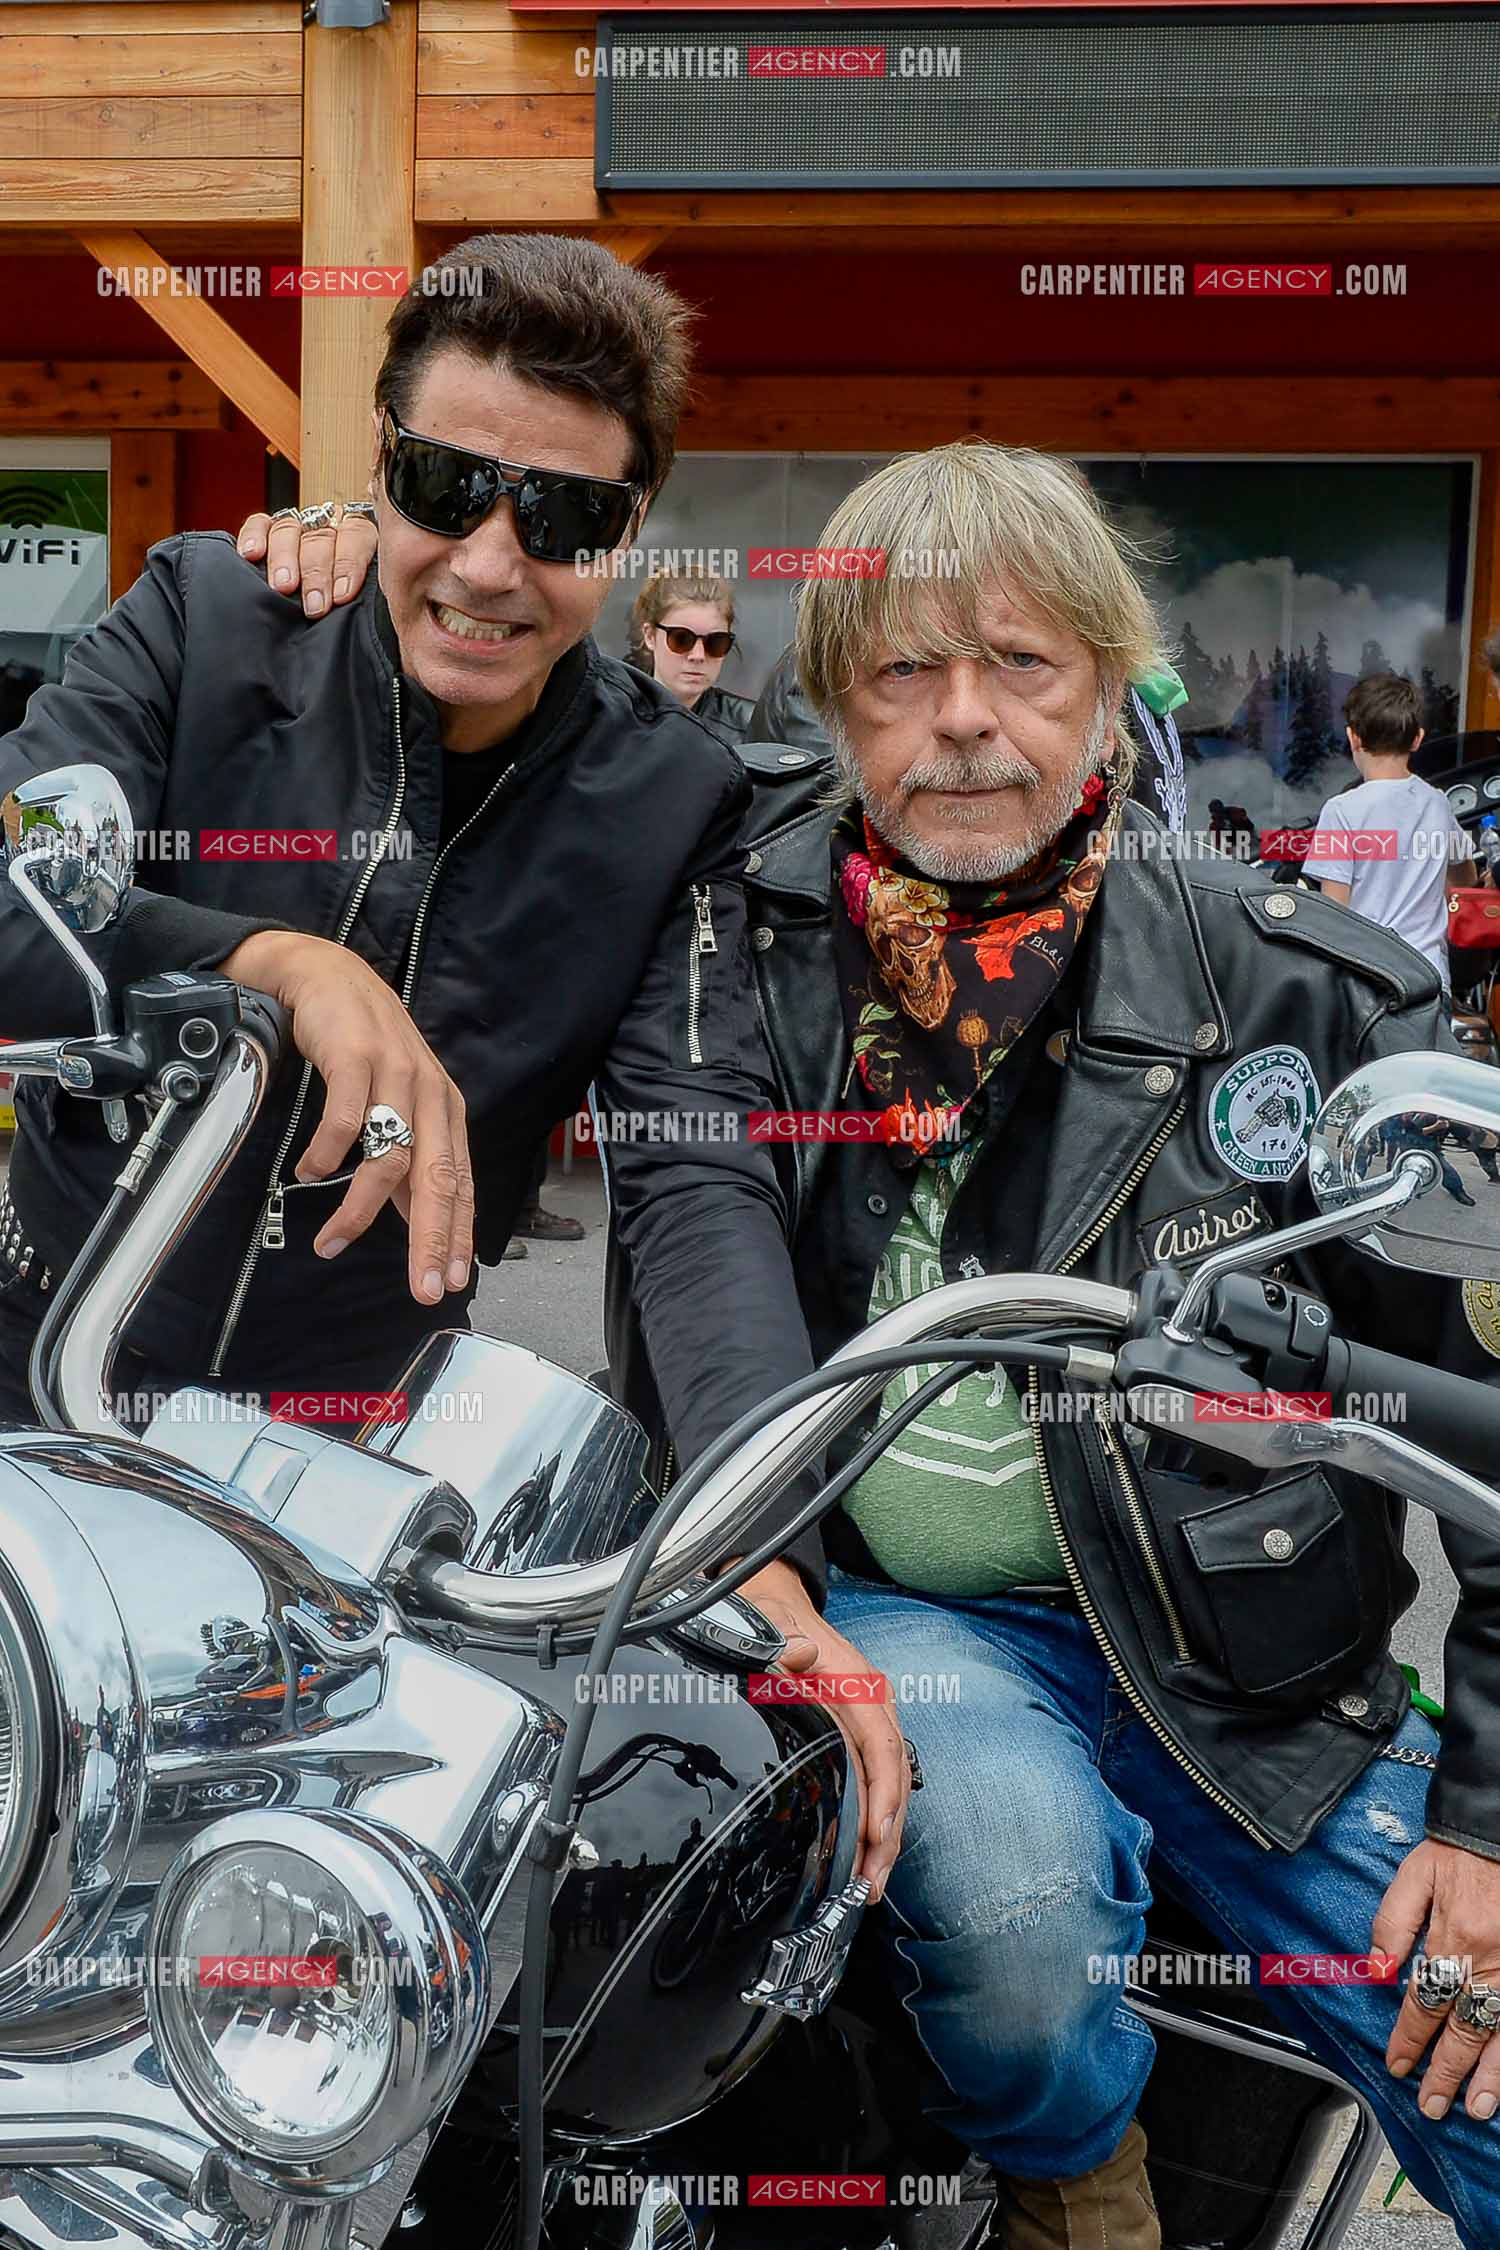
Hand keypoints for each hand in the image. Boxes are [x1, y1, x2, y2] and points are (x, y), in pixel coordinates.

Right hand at [218, 930, 473, 1304]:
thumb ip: (407, 1159)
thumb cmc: (364, 1046)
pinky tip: (310, 1172)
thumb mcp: (397, 1103)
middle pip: (438, 1178)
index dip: (457, 1234)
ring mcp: (396, 1074)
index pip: (460, 1184)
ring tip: (331, 1241)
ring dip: (359, 1208)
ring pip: (390, 1157)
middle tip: (423, 1287)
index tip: (451, 1281)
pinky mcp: (357, 1057)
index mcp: (446, 1111)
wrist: (327, 975)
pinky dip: (327, 1154)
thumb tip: (414, 1219)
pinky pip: (346, 1120)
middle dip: (432, 1239)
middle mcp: (430, 1095)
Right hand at [234, 504, 377, 616]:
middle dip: (317, 572)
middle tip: (314, 604)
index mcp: (360, 538)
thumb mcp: (373, 606)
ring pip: (290, 530)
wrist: (312, 619)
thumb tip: (403, 628)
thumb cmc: (350, 612)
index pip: (357, 537)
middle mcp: (328, 528)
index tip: (342, 594)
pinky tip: (251, 554)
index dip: (349, 565)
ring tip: (283, 586)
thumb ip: (380, 606)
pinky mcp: (268, 531)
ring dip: (286, 559)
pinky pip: (260, 525)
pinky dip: (255, 536)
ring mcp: (298, 528)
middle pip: (321, 538)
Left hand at [735, 1558, 910, 1901]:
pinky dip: (871, 1824)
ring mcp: (866, 1724)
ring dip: (882, 1841)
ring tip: (869, 1887)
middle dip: (887, 1836)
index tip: (878, 1833)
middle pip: (891, 1777)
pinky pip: (871, 1784)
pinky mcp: (854, 1738)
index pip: (882, 1744)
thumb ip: (784, 1644)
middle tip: (871, 1884)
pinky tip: (862, 1861)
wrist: (773, 1604)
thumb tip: (798, 1655)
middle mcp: (871, 1707)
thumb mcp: (772, 1628)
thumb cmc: (773, 1622)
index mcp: (857, 1683)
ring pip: (885, 1788)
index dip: (885, 1792)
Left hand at [1377, 1838, 1499, 2121]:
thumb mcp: (1417, 1874)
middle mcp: (1489, 1962)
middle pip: (1463, 2028)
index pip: (1424, 2002)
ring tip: (1477, 2109)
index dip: (1409, 2038)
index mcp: (1453, 1938)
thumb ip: (1394, 1921)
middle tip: (1433, 2106)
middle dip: (1446, 2072)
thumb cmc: (1462, 1851)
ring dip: (1490, 2075)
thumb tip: (1377, 1969)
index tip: (1398, 2065)